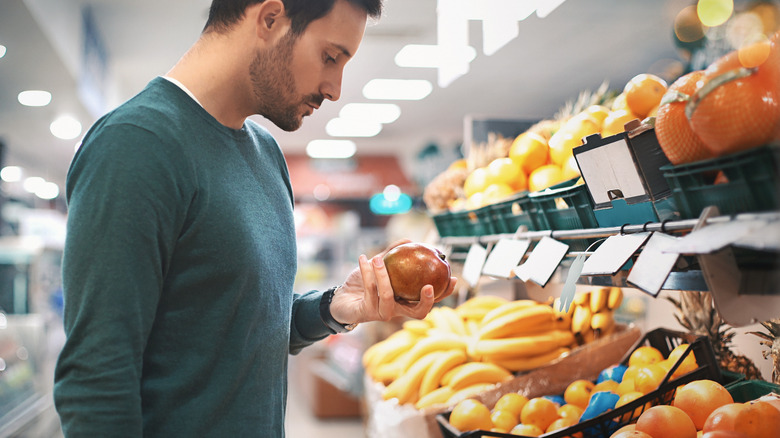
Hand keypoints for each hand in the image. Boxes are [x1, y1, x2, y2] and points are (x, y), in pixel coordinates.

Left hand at [329, 239, 456, 324]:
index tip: (453, 278)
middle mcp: (396, 311)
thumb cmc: (362, 284)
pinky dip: (366, 271)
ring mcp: (381, 314)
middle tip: (428, 286)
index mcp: (404, 302)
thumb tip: (410, 240)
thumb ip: (393, 255)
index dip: (444, 293)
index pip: (429, 301)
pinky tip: (363, 258)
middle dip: (427, 301)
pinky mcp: (366, 312)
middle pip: (418, 313)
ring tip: (377, 258)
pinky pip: (369, 289)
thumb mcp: (379, 267)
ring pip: (388, 295)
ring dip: (382, 275)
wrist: (340, 298)